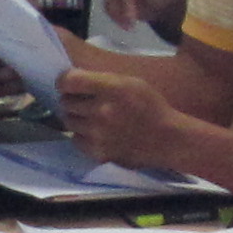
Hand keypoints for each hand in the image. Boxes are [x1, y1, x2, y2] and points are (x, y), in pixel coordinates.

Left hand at [57, 66, 190, 170]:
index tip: (68, 84)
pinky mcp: (98, 152)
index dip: (64, 81)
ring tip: (92, 118)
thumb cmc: (150, 106)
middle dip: (72, 100)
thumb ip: (103, 80)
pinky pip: (76, 140)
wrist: (167, 139)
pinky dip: (82, 136)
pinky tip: (96, 133)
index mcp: (112, 88)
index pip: (69, 81)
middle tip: (84, 103)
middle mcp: (102, 110)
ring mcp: (98, 133)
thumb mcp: (131, 82)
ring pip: (68, 121)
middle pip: (66, 102)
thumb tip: (72, 80)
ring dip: (76, 118)